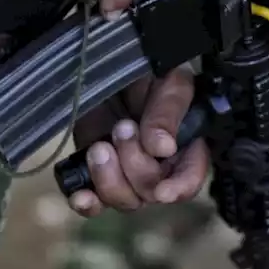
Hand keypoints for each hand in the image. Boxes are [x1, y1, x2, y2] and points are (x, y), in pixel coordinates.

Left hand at [66, 67, 209, 216]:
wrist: (110, 66)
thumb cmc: (149, 72)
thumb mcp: (168, 83)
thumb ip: (168, 112)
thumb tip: (164, 148)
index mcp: (185, 147)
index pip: (189, 177)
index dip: (178, 188)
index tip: (162, 192)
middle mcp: (159, 167)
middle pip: (151, 192)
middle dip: (135, 165)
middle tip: (122, 128)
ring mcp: (126, 173)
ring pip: (123, 200)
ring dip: (109, 179)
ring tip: (100, 147)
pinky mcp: (97, 172)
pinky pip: (94, 202)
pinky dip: (87, 203)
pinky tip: (79, 195)